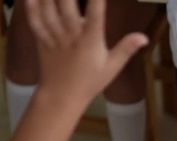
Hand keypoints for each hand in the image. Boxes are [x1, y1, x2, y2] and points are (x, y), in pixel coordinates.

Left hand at [27, 0, 146, 106]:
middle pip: (68, 4)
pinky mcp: (42, 39)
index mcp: (91, 40)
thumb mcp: (112, 67)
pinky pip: (35, 20)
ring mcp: (54, 36)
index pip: (96, 12)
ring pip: (49, 9)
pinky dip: (32, 6)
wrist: (62, 96)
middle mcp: (72, 35)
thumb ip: (126, 49)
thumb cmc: (90, 81)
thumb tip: (144, 37)